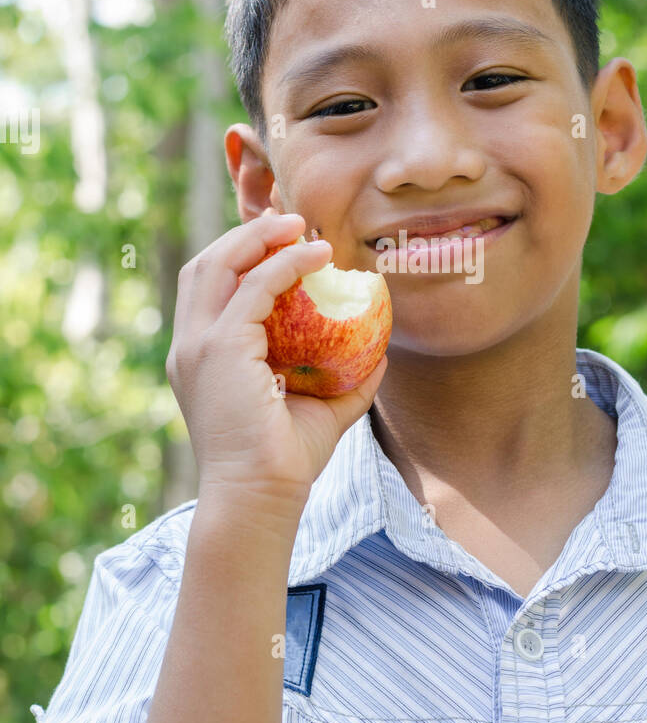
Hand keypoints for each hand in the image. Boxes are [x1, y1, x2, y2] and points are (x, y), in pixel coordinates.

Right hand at [166, 213, 387, 510]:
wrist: (260, 499)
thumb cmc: (285, 463)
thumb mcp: (320, 409)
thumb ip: (347, 379)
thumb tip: (380, 353)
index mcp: (200, 359)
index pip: (208, 287)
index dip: (240, 255)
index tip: (284, 240)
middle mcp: (190, 347)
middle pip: (205, 265)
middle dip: (245, 235)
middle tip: (292, 223)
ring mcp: (198, 346)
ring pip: (218, 264)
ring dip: (258, 237)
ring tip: (300, 226)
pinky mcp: (219, 349)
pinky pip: (252, 288)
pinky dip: (282, 264)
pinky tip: (316, 257)